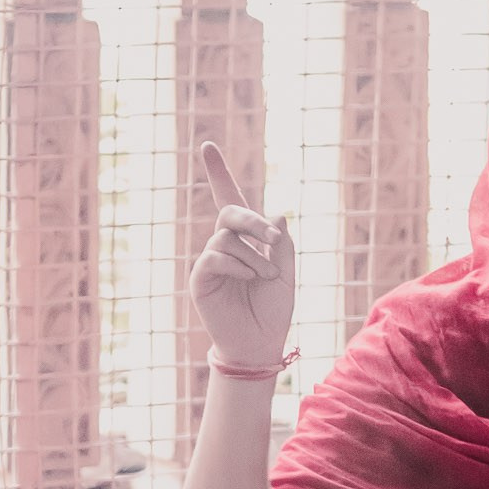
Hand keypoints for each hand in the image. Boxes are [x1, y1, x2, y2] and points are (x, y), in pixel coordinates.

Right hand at [191, 143, 295, 377]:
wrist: (260, 343)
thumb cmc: (274, 309)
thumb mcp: (286, 271)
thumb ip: (281, 242)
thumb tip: (276, 212)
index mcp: (247, 240)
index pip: (229, 199)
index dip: (218, 174)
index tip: (207, 146)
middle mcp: (225, 246)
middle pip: (231, 213)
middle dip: (253, 222)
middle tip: (274, 240)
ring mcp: (211, 261)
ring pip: (227, 238)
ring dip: (253, 255)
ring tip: (265, 278)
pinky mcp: (201, 279)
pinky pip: (215, 257)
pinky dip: (237, 265)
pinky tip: (249, 280)